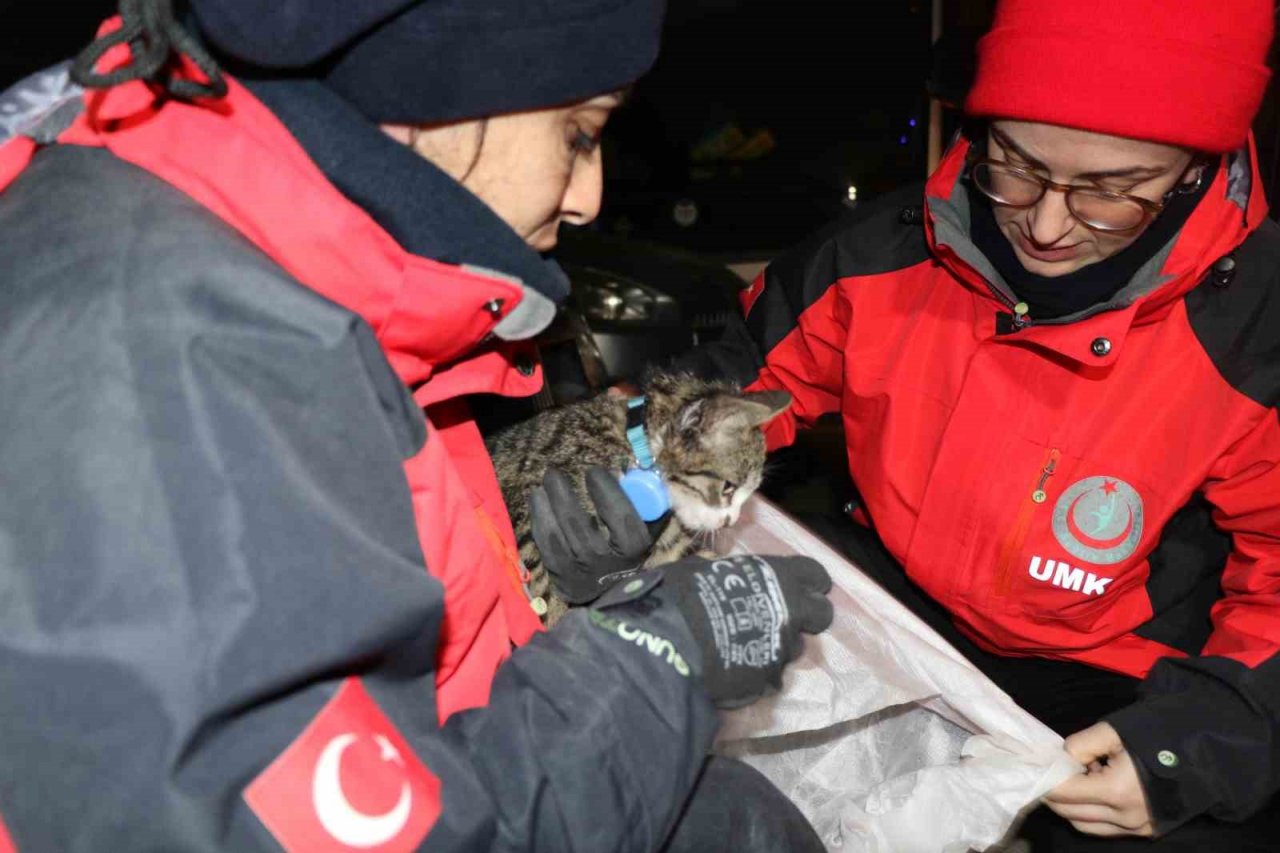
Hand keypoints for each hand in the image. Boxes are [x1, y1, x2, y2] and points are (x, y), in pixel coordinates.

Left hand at [530, 467, 652, 603]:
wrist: (614, 592)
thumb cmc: (630, 552)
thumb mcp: (646, 531)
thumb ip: (644, 504)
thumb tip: (629, 473)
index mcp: (632, 548)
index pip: (620, 516)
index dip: (606, 490)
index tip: (593, 470)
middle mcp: (604, 562)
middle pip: (578, 524)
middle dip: (562, 495)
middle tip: (553, 473)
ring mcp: (579, 571)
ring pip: (555, 535)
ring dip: (544, 506)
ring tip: (540, 486)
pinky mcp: (560, 577)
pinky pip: (544, 545)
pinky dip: (538, 520)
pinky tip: (537, 501)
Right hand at [664, 554, 833, 708]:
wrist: (670, 645)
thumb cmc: (682, 595)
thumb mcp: (698, 570)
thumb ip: (721, 572)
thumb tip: (711, 570)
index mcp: (776, 576)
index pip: (815, 574)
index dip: (810, 583)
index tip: (801, 589)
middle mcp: (789, 611)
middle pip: (821, 615)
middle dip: (807, 618)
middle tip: (783, 620)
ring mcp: (782, 647)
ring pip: (794, 648)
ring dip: (777, 647)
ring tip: (747, 648)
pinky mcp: (769, 679)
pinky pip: (770, 676)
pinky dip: (757, 674)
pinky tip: (733, 671)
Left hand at [1043, 722, 1154, 836]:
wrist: (1204, 751)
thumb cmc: (1157, 736)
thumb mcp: (1112, 731)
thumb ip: (1079, 746)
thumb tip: (1060, 760)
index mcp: (1117, 791)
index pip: (1064, 793)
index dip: (1045, 780)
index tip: (1035, 767)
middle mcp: (1126, 817)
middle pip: (1070, 813)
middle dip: (1053, 794)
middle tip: (1047, 772)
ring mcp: (1138, 828)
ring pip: (1085, 825)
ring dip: (1070, 806)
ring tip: (1075, 779)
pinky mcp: (1147, 831)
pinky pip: (1106, 828)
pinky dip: (1091, 813)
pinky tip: (1096, 789)